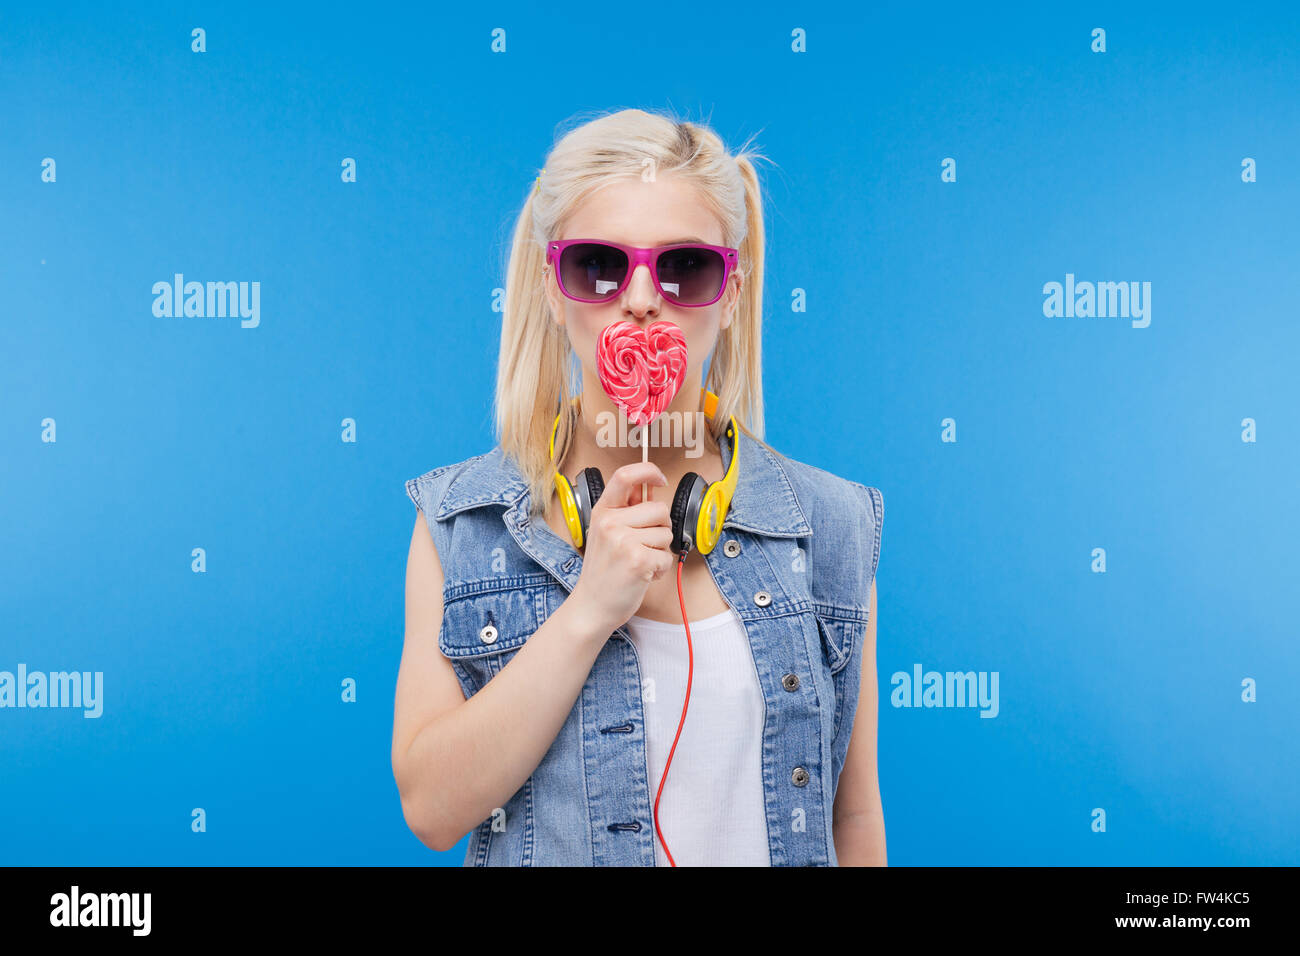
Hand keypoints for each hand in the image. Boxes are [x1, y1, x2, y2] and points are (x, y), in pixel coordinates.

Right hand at [569, 461, 676, 635]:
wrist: (592, 606)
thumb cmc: (604, 570)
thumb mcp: (607, 533)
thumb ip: (628, 509)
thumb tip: (652, 486)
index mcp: (602, 511)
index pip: (625, 475)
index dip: (648, 471)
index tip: (660, 478)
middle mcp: (610, 522)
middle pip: (659, 508)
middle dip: (660, 528)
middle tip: (642, 546)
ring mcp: (623, 540)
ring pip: (666, 532)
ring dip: (660, 550)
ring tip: (639, 561)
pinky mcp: (638, 559)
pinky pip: (667, 555)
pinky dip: (661, 568)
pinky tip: (643, 573)